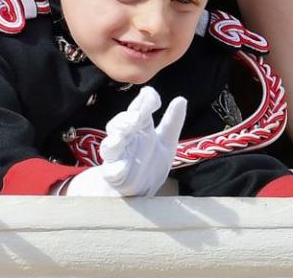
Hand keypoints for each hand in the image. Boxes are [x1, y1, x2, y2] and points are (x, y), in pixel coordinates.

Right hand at [66, 87, 186, 196]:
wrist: (135, 194)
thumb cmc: (148, 164)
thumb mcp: (165, 143)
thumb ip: (172, 122)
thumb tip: (181, 99)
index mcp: (138, 129)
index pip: (138, 110)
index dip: (144, 102)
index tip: (152, 97)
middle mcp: (126, 140)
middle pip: (121, 123)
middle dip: (127, 118)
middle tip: (136, 116)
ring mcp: (117, 157)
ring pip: (111, 144)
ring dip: (116, 138)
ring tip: (122, 135)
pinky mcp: (113, 175)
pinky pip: (111, 170)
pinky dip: (115, 168)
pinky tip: (122, 167)